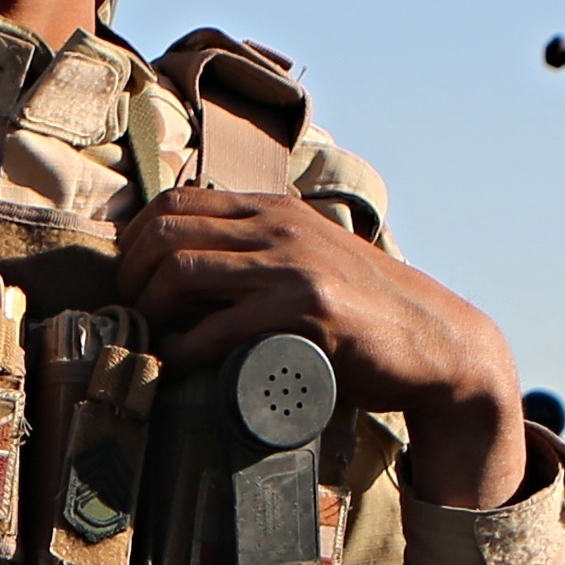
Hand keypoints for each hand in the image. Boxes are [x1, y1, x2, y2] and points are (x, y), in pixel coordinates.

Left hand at [127, 187, 531, 510]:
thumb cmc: (365, 311)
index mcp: (275, 209)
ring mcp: (293, 265)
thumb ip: (262, 253)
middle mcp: (280, 226)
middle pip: (167, 231)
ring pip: (183, 270)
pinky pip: (219, 327)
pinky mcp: (306, 310)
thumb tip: (193, 268)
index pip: (176, 200)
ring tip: (151, 336)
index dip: (136, 239)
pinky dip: (185, 349)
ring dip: (150, 308)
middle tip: (131, 311)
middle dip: (132, 274)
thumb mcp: (310, 259)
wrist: (435, 340)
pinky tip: (179, 364)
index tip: (130, 278)